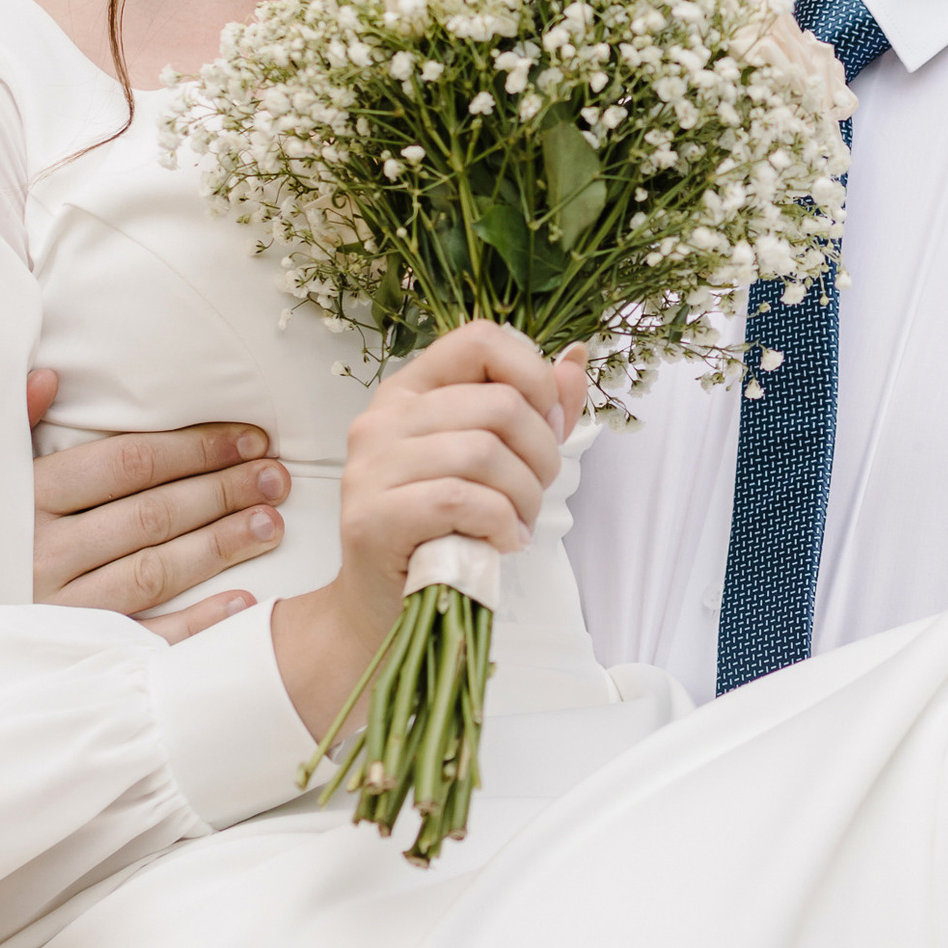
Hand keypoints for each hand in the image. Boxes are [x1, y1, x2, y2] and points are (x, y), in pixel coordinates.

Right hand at [28, 373, 287, 643]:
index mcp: (27, 497)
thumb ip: (19, 424)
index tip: (251, 438)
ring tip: (271, 525)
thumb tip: (48, 375)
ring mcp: (59, 607)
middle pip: (152, 514)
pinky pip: (146, 639)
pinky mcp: (74, 653)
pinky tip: (245, 602)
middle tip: (277, 478)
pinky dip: (198, 623)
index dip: (196, 448)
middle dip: (224, 491)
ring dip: (221, 546)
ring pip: (156, 570)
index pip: (129, 464)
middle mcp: (41, 551)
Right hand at [271, 327, 588, 740]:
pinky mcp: (372, 517)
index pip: (481, 339)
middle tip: (536, 494)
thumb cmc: (444, 530)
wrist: (384, 607)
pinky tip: (501, 542)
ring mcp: (371, 467)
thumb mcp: (495, 462)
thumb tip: (576, 359)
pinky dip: (500, 523)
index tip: (550, 427)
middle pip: (498, 404)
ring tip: (519, 523)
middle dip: (542, 455)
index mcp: (411, 391)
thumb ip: (534, 409)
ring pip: (485, 453)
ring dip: (524, 497)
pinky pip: (462, 500)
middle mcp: (383, 419)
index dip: (533, 378)